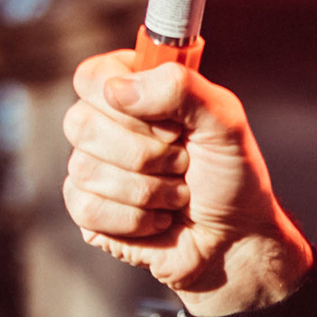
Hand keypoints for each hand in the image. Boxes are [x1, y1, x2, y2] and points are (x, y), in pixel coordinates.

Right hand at [62, 52, 314, 314]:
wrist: (236, 239)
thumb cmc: (232, 176)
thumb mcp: (225, 121)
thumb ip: (180, 87)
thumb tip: (117, 89)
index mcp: (134, 90)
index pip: (92, 77)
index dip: (128, 103)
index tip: (173, 126)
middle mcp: (106, 124)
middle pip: (81, 123)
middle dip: (146, 153)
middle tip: (182, 163)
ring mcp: (92, 167)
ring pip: (85, 169)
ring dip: (148, 190)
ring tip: (177, 194)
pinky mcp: (88, 210)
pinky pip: (87, 208)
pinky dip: (135, 219)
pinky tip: (159, 219)